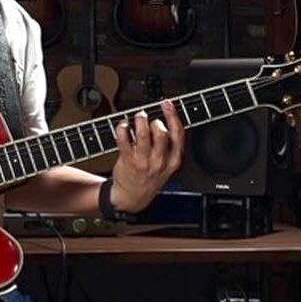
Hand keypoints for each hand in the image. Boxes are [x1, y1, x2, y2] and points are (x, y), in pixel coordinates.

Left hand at [109, 100, 184, 214]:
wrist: (132, 198)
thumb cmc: (149, 179)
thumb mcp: (167, 166)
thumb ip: (168, 146)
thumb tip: (163, 119)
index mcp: (173, 161)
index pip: (178, 134)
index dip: (172, 115)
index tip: (167, 103)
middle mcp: (160, 161)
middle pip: (162, 132)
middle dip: (155, 120)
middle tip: (148, 117)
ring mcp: (144, 161)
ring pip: (144, 134)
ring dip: (140, 120)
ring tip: (137, 118)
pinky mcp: (128, 161)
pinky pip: (124, 139)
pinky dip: (123, 128)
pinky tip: (124, 126)